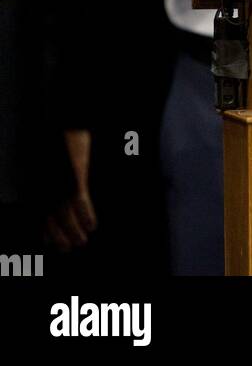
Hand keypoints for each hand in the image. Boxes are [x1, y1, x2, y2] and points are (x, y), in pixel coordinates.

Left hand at [44, 129, 96, 251]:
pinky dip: (87, 217)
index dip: (44, 232)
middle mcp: (45, 191)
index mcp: (37, 187)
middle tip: (70, 248)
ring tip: (83, 240)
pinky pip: (81, 206)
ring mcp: (59, 187)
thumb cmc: (55, 141)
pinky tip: (92, 225)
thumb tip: (46, 197)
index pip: (38, 216)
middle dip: (60, 239)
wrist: (62, 124)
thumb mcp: (44, 163)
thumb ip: (44, 182)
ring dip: (75, 233)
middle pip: (51, 223)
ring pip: (66, 219)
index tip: (48, 242)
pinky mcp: (74, 181)